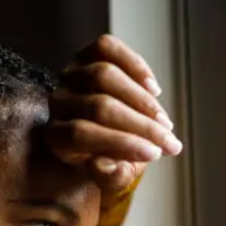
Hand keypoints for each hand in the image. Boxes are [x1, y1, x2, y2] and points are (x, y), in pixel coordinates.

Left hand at [45, 34, 182, 192]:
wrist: (108, 133)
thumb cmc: (110, 157)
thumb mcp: (112, 176)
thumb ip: (111, 177)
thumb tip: (111, 165)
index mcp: (56, 136)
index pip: (82, 134)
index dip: (120, 142)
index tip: (155, 154)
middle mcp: (58, 102)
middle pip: (99, 105)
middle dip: (140, 124)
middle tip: (169, 140)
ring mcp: (70, 75)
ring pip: (106, 76)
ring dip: (142, 99)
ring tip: (163, 121)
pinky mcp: (86, 54)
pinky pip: (108, 48)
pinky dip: (135, 65)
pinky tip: (153, 90)